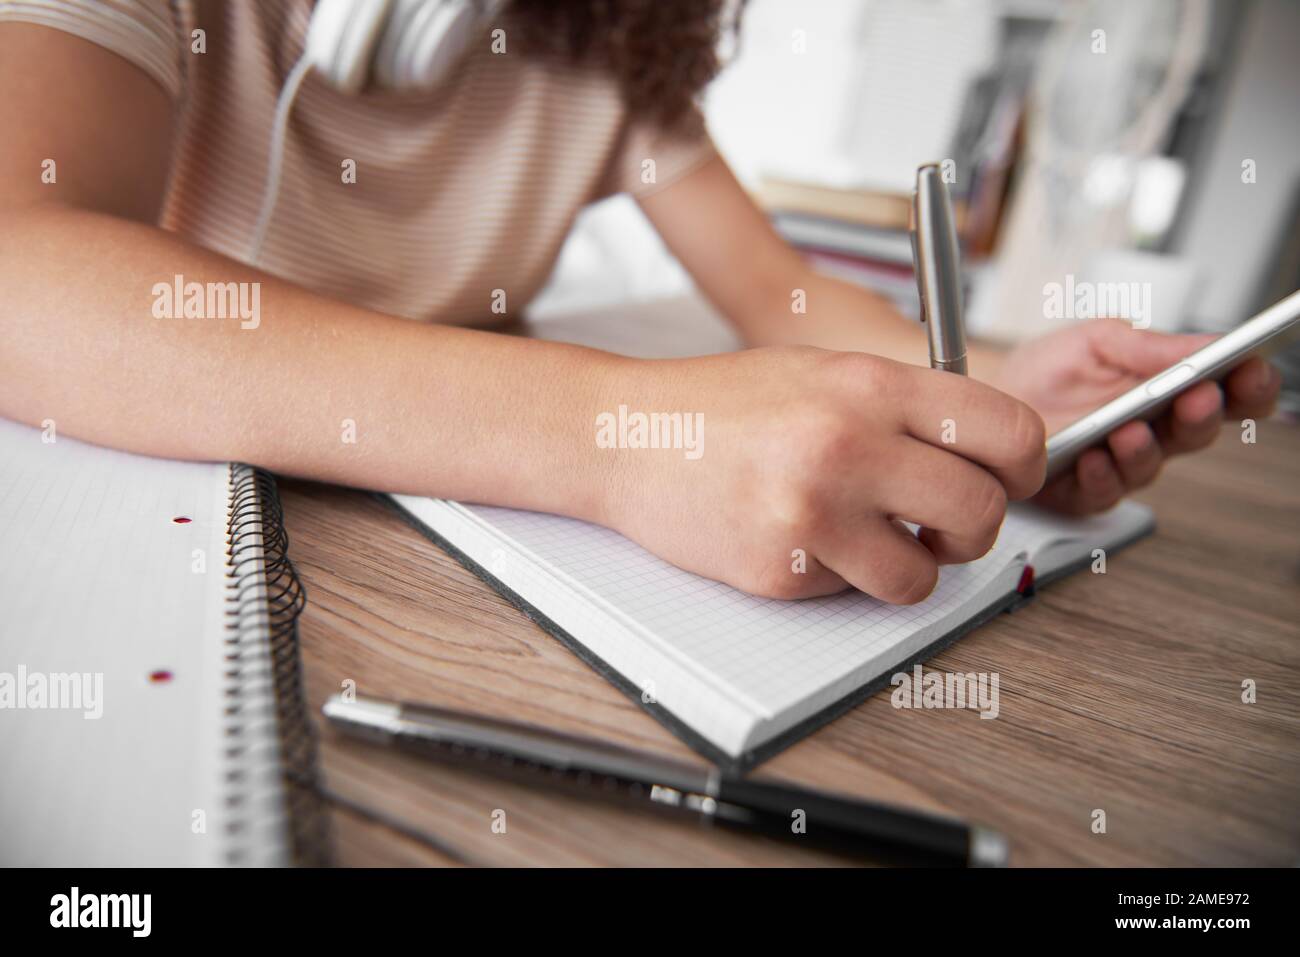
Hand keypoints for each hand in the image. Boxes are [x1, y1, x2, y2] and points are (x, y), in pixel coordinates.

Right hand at [603, 347, 1044, 602]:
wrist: (628, 436)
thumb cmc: (723, 404)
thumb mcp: (822, 371)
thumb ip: (903, 405)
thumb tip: (984, 451)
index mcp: (871, 384)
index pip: (1009, 432)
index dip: (1024, 467)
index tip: (1005, 480)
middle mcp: (850, 444)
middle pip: (982, 511)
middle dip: (973, 531)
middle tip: (941, 526)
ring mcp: (814, 512)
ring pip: (925, 576)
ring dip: (909, 567)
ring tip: (869, 539)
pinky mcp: (782, 569)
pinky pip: (853, 593)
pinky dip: (841, 578)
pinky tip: (803, 542)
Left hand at [989, 318, 1281, 514]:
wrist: (984, 402)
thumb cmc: (1042, 374)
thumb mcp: (1093, 342)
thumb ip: (1146, 345)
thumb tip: (1204, 343)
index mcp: (1164, 389)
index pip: (1226, 391)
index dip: (1248, 384)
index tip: (1253, 369)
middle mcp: (1152, 430)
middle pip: (1199, 431)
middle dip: (1204, 412)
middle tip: (1201, 395)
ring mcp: (1120, 464)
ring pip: (1153, 465)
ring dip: (1145, 447)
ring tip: (1130, 429)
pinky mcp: (1085, 492)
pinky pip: (1103, 491)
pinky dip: (1099, 473)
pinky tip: (1092, 456)